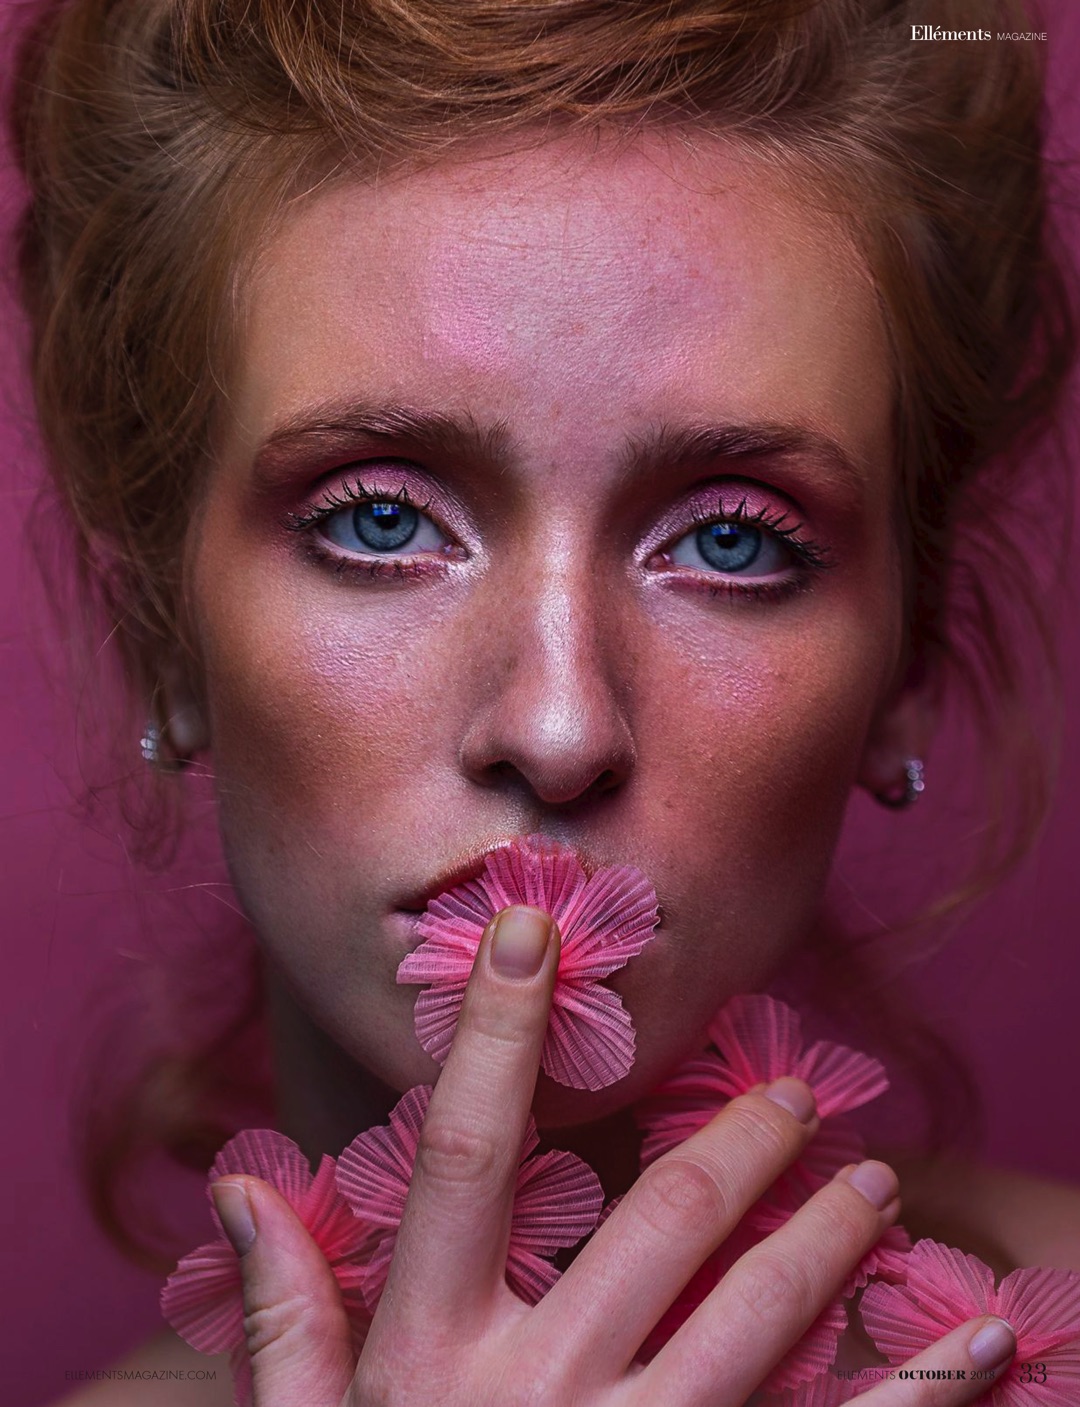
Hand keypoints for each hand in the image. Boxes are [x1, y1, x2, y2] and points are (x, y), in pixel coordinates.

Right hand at [211, 905, 1016, 1404]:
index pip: (468, 1152)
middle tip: (803, 1087)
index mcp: (433, 1351)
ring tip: (877, 1178)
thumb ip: (286, 1318)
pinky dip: (924, 1390)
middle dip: (739, 1135)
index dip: (497, 1033)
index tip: (537, 932)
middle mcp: (541, 1391)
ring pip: (760, 1315)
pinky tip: (992, 1342)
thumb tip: (241, 1181)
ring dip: (829, 1232)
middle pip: (661, 1220)